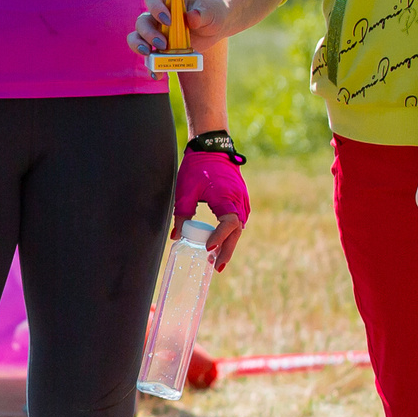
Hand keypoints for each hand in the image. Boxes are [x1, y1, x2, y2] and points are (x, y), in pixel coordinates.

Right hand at [127, 0, 232, 57]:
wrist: (214, 26)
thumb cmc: (211, 13)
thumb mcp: (210, 10)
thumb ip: (201, 13)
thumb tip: (192, 18)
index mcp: (167, 2)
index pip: (152, 0)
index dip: (155, 9)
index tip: (168, 21)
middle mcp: (157, 17)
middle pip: (142, 22)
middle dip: (148, 34)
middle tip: (162, 44)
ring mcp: (156, 34)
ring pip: (138, 38)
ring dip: (139, 46)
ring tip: (149, 54)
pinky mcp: (161, 50)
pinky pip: (151, 59)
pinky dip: (152, 67)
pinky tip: (157, 74)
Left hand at [172, 151, 247, 269]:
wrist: (212, 148)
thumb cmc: (198, 167)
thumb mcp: (185, 190)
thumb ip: (182, 214)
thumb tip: (175, 237)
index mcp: (226, 197)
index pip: (228, 224)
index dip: (219, 238)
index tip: (208, 250)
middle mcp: (239, 200)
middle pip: (236, 232)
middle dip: (226, 251)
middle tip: (215, 268)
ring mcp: (242, 200)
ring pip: (238, 228)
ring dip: (229, 244)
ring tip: (216, 261)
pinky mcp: (240, 199)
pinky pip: (238, 221)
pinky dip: (230, 233)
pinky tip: (221, 244)